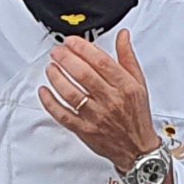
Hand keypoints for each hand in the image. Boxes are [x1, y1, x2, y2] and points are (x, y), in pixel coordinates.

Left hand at [37, 27, 162, 173]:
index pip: (101, 61)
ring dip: (56, 77)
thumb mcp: (139, 83)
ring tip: (51, 67)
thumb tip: (122, 36)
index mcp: (125, 87)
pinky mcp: (84, 130)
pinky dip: (50, 103)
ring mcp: (96, 116)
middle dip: (66, 59)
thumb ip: (127, 58)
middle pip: (83, 75)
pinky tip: (44, 91)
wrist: (137, 148)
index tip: (71, 42)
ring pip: (71, 94)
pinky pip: (63, 115)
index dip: (83, 48)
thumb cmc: (137, 115)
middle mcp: (111, 101)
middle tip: (57, 52)